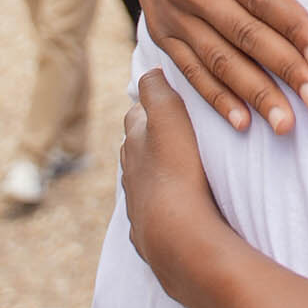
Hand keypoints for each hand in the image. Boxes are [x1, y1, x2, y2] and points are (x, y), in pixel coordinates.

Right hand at [108, 0, 307, 134]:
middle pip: (244, 36)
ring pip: (218, 61)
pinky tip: (241, 121)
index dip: (292, 28)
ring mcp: (172, 13)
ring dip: (253, 95)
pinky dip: (215, 97)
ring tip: (285, 123)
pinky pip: (190, 69)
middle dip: (283, 72)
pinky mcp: (160, 29)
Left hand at [121, 70, 226, 301]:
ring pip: (141, 181)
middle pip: (135, 148)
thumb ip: (157, 90)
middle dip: (149, 138)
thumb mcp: (169, 117)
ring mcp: (137, 204)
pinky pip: (151, 212)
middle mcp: (130, 172)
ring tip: (177, 168)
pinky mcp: (148, 233)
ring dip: (155, 173)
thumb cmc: (177, 172)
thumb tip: (149, 71)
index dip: (150, 105)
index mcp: (134, 142)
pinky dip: (160, 205)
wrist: (176, 236)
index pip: (137, 114)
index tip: (165, 99)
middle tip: (174, 132)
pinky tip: (175, 207)